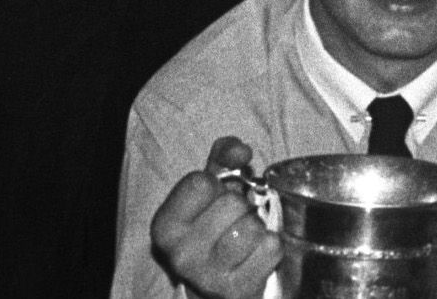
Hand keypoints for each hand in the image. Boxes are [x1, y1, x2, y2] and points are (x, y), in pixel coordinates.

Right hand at [150, 137, 280, 298]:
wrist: (216, 281)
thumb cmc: (213, 225)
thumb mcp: (210, 187)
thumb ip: (223, 156)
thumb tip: (241, 151)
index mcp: (165, 226)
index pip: (201, 183)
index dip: (217, 184)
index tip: (214, 198)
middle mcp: (180, 253)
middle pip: (232, 204)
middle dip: (241, 206)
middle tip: (233, 220)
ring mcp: (207, 275)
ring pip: (252, 227)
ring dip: (256, 226)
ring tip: (244, 236)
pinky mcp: (236, 288)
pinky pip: (270, 247)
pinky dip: (270, 245)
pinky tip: (254, 253)